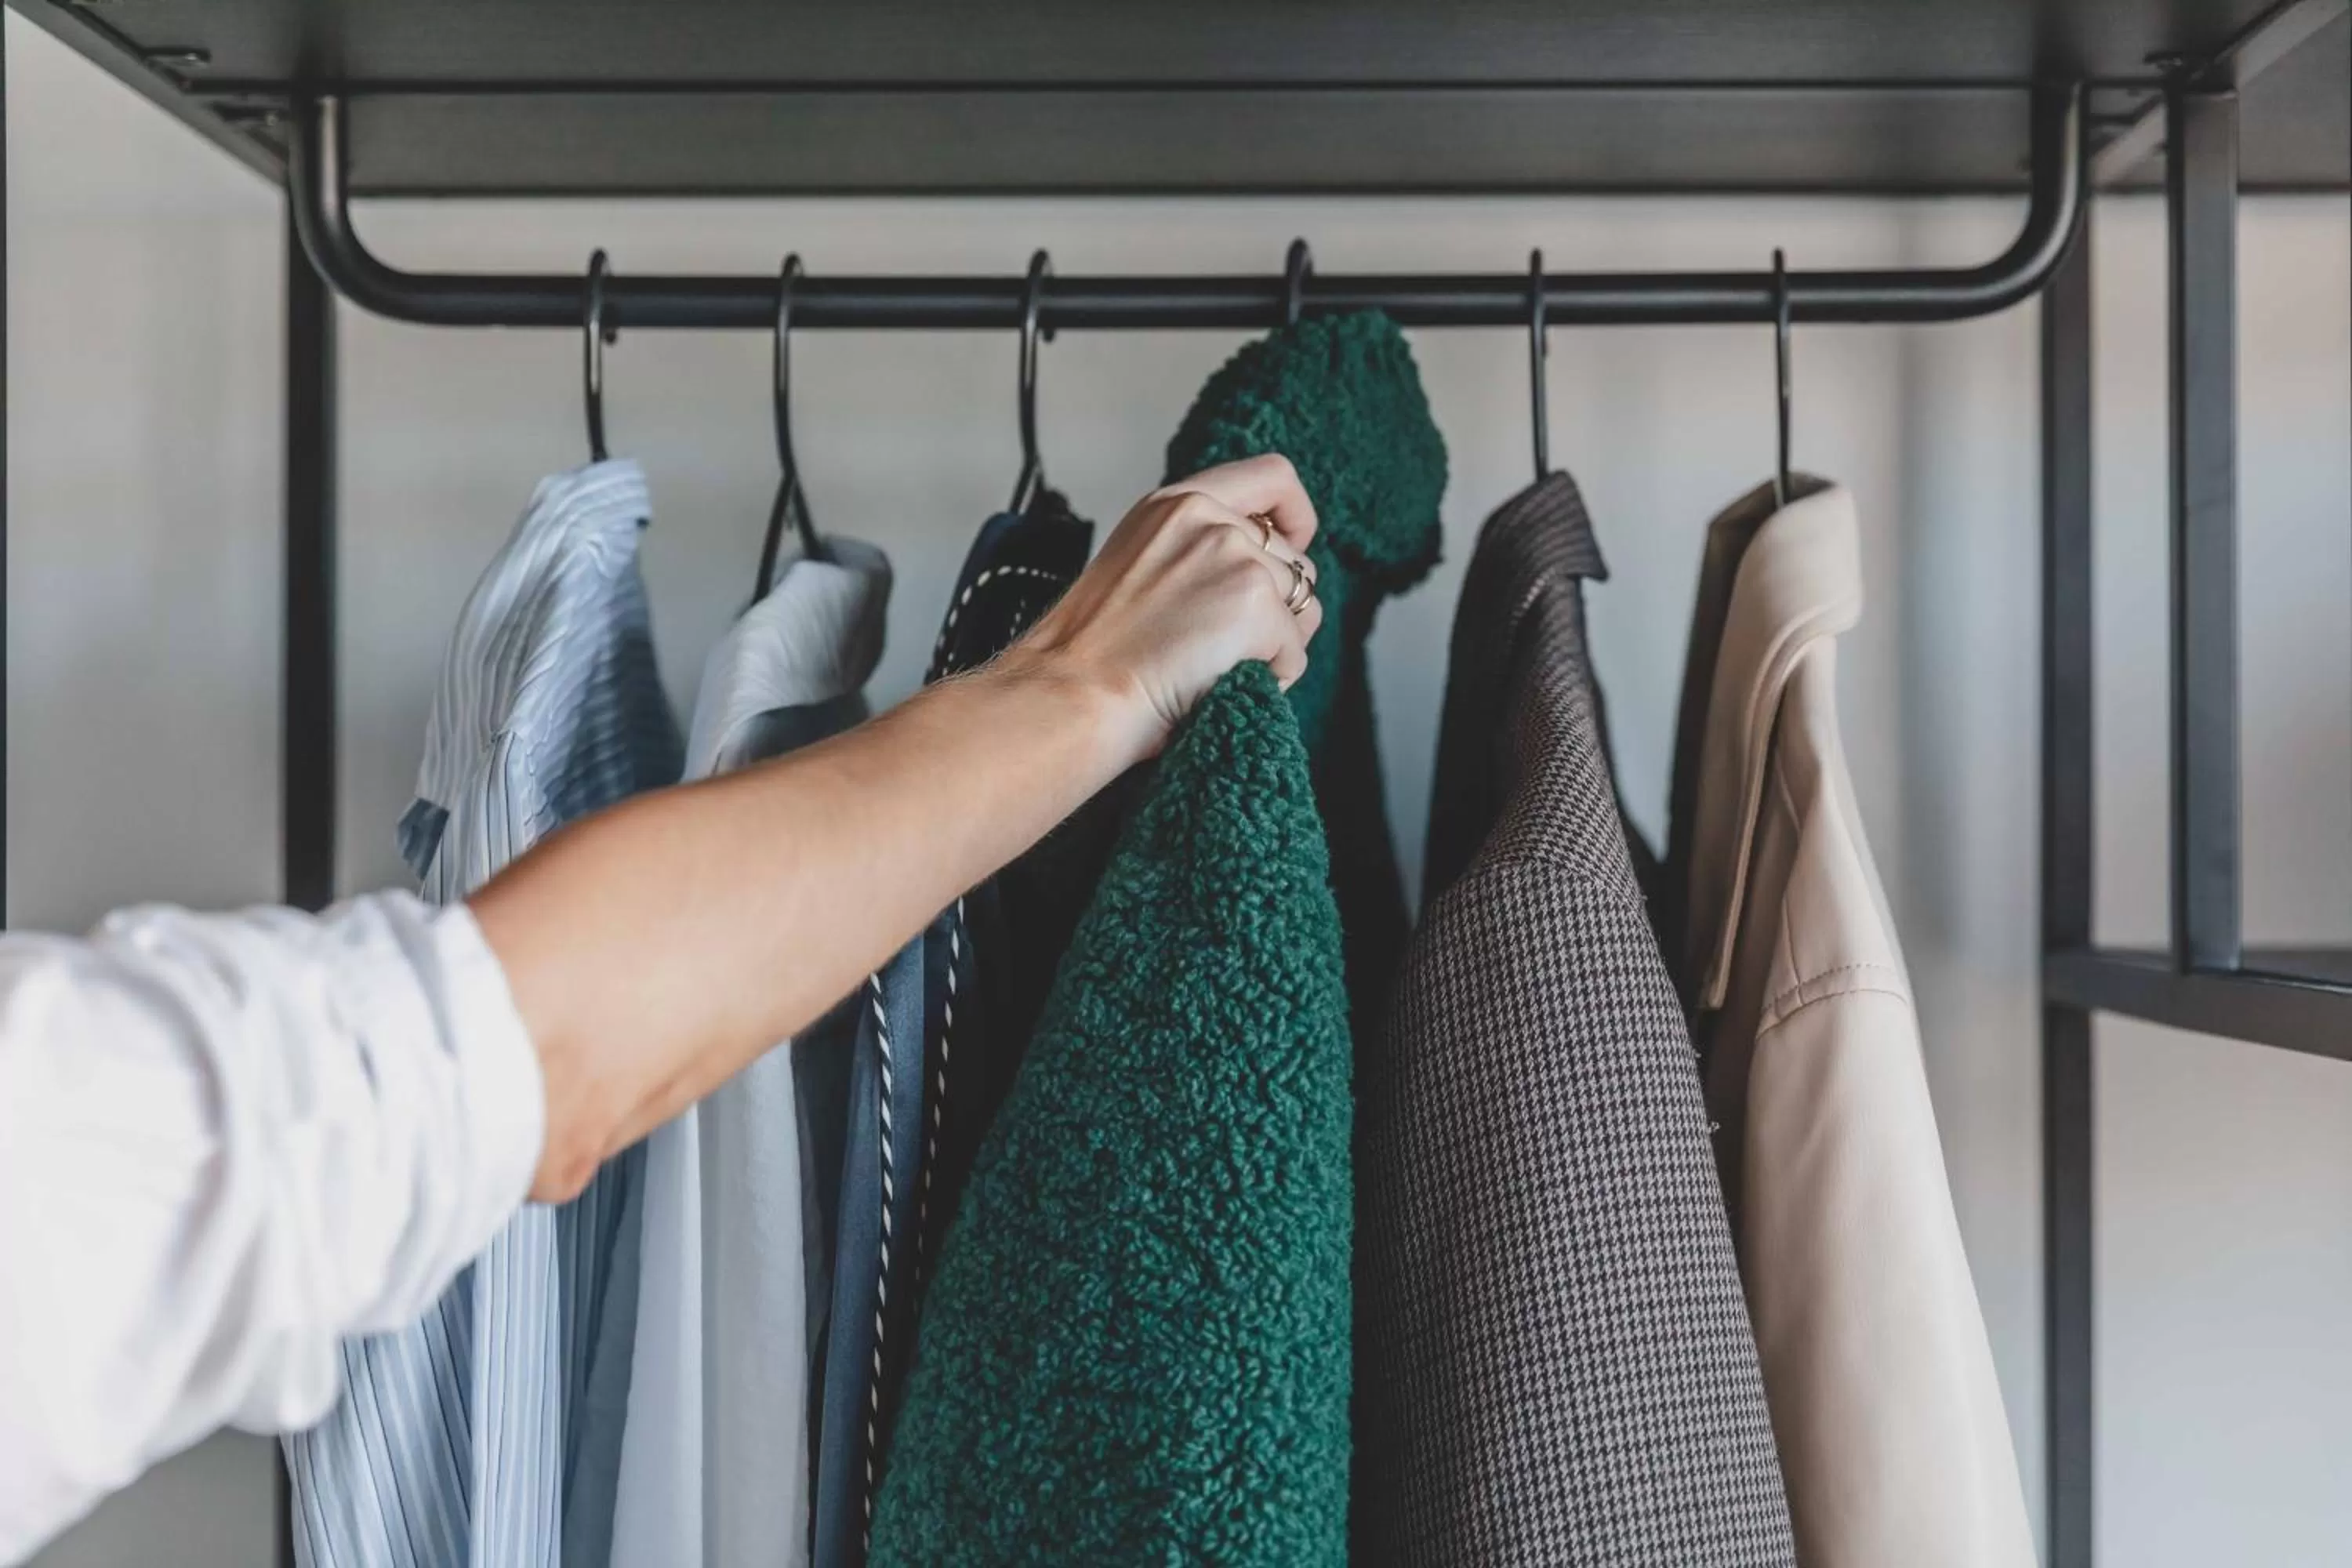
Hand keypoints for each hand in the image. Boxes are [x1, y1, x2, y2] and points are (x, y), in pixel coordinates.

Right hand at [1001, 454, 1324, 767]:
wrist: (1070, 695)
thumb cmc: (1093, 655)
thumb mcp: (1140, 565)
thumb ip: (1197, 548)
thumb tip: (1266, 566)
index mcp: (1175, 503)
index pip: (1272, 476)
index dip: (1296, 516)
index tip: (1293, 546)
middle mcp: (1209, 518)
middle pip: (1296, 562)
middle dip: (1281, 611)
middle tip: (1224, 647)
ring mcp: (1235, 558)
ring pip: (1302, 611)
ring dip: (1273, 648)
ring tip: (1213, 668)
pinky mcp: (1255, 605)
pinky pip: (1294, 656)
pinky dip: (1269, 681)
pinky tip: (1217, 686)